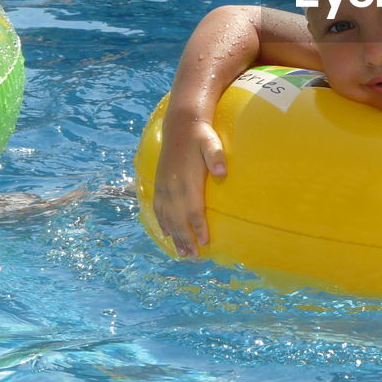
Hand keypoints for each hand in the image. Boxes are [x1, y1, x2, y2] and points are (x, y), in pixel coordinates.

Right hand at [153, 112, 226, 257]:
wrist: (180, 124)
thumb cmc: (201, 135)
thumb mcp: (211, 142)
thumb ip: (217, 156)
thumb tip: (223, 172)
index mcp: (187, 180)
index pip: (194, 209)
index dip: (198, 226)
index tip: (205, 242)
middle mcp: (173, 186)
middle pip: (179, 218)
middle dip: (186, 239)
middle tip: (194, 257)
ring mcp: (164, 185)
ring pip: (167, 216)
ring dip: (174, 236)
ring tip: (181, 253)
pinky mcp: (159, 182)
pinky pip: (158, 207)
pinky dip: (161, 222)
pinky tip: (166, 234)